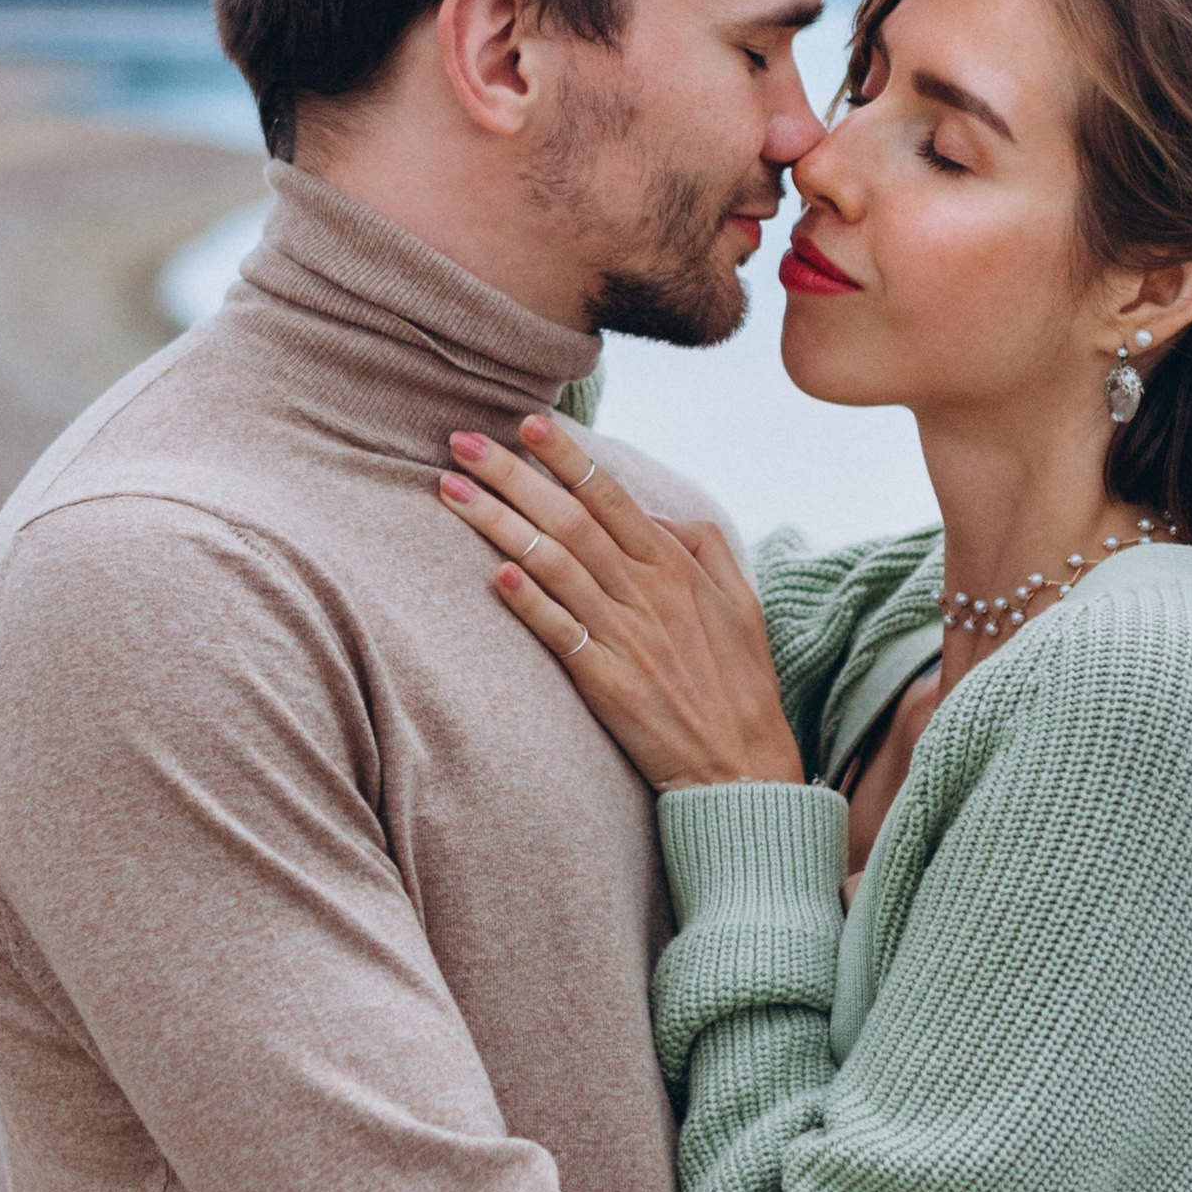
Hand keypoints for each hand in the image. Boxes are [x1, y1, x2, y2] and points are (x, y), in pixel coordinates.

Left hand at [437, 414, 806, 792]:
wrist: (741, 768)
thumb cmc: (739, 684)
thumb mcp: (740, 602)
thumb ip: (704, 547)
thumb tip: (660, 515)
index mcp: (676, 567)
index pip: (611, 496)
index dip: (567, 458)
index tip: (528, 423)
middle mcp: (648, 592)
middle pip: (570, 519)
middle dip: (513, 475)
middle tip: (462, 441)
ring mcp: (626, 636)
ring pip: (554, 565)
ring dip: (498, 524)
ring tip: (450, 491)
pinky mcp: (607, 682)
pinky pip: (561, 633)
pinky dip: (529, 602)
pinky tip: (495, 574)